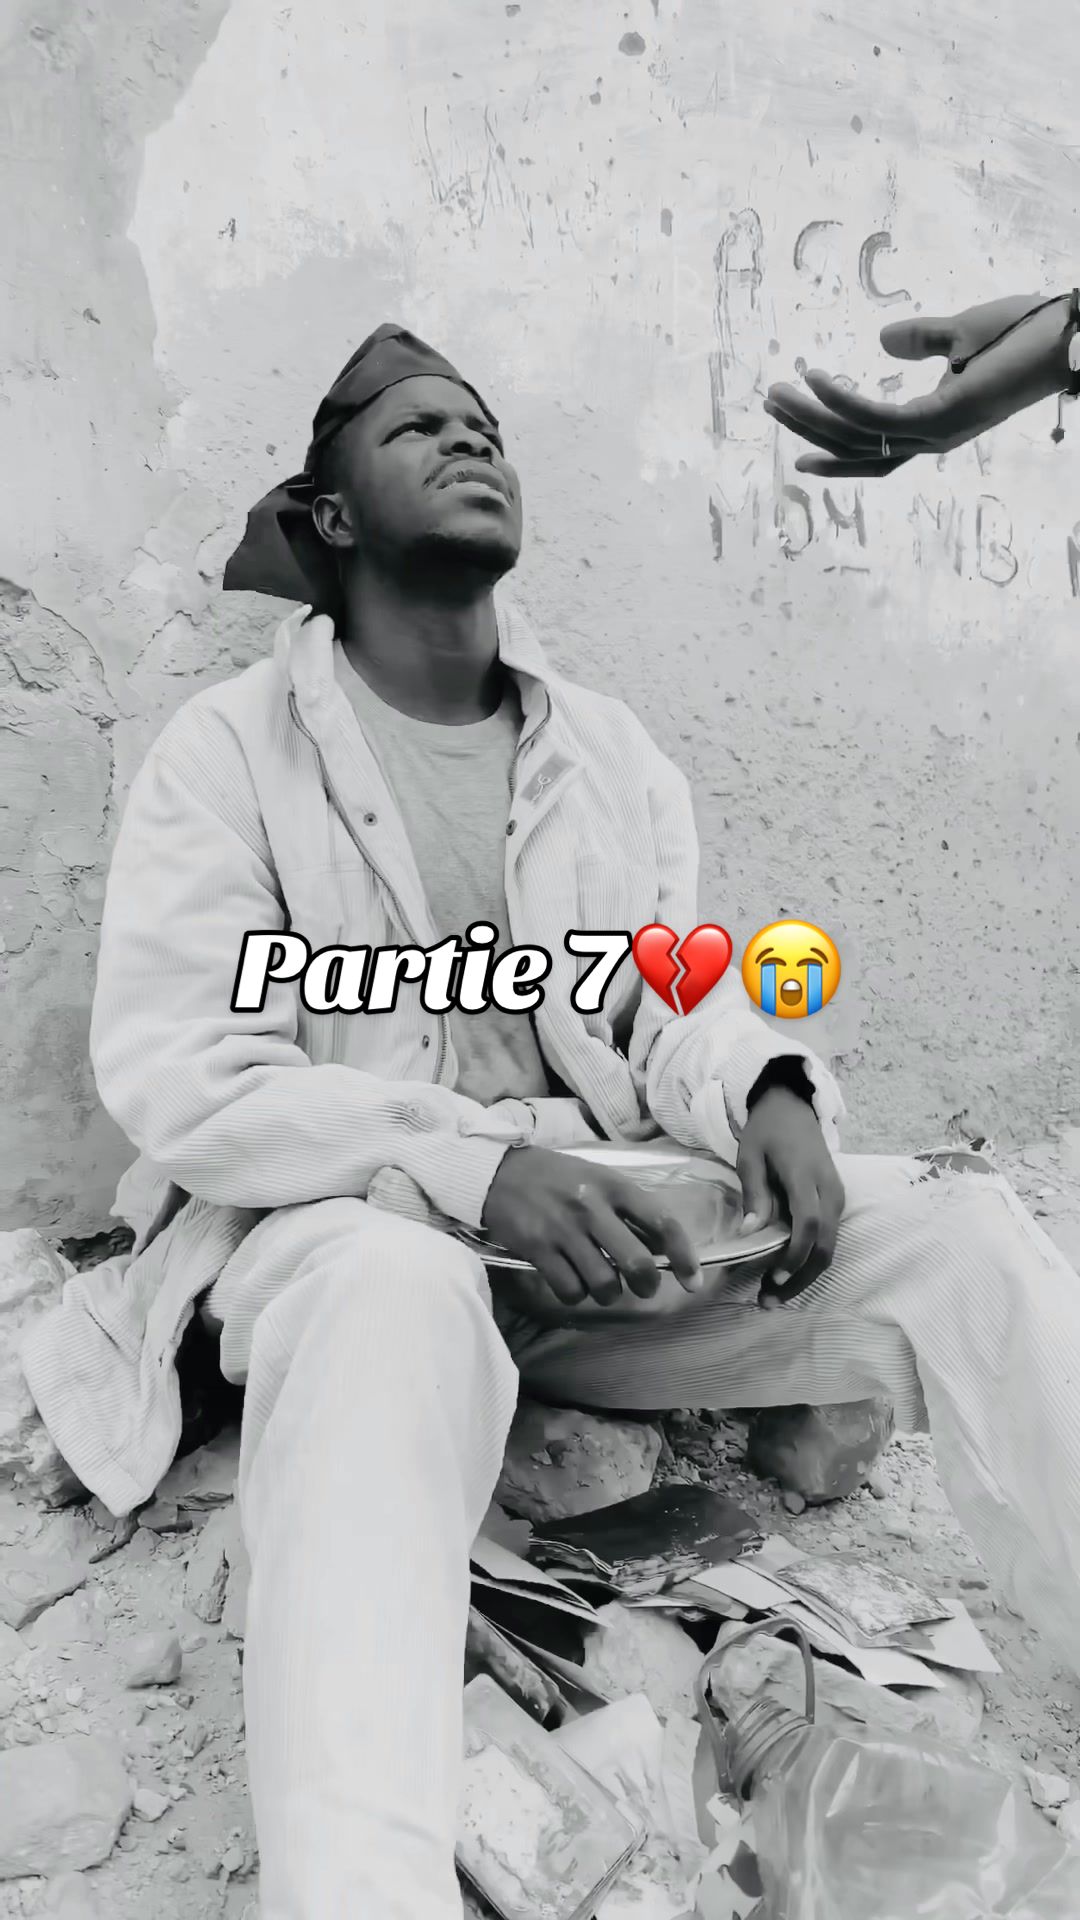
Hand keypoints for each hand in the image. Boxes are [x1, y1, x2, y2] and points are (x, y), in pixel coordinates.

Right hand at [481, 1145, 702, 1307]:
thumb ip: (630, 1210)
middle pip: (636, 1262)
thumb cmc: (558, 1177)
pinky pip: (570, 1290)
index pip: (662, 1222)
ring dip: (609, 1293)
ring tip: (603, 1285)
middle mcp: (592, 1208)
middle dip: (647, 1285)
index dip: (684, 1256)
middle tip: (644, 1289)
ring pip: (603, 1283)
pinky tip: (573, 1282)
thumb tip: (662, 1249)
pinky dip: (577, 1294)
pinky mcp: (537, 1249)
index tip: (693, 1282)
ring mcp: (563, 1230)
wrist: (498, 1172)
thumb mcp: (599, 1179)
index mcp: (615, 1186)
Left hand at [736, 1088, 844, 1301]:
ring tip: (773, 1293)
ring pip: (830, 1247)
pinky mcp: (836, 1201)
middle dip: (799, 1278)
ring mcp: (838, 1197)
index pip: (809, 1224)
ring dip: (804, 1274)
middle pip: (825, 1246)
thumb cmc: (767, 1130)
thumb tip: (751, 1231)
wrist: (793, 1106)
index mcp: (807, 1176)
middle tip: (768, 1300)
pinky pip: (828, 1237)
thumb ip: (754, 1193)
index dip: (794, 1255)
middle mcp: (830, 1191)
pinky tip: (785, 1272)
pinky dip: (809, 1259)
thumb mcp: (750, 1155)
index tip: (773, 1278)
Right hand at [765, 292, 1073, 477]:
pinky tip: (814, 379)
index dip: (832, 444)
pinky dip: (841, 402)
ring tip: (778, 392)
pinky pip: (874, 417)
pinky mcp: (939, 418)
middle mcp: (931, 439)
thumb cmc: (1026, 333)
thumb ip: (922, 338)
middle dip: (807, 430)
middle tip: (770, 404)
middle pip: (855, 448)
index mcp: (936, 425)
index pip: (873, 446)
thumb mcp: (963, 331)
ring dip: (811, 417)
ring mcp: (935, 433)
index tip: (797, 439)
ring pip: (856, 437)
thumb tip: (881, 338)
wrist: (1068, 336)